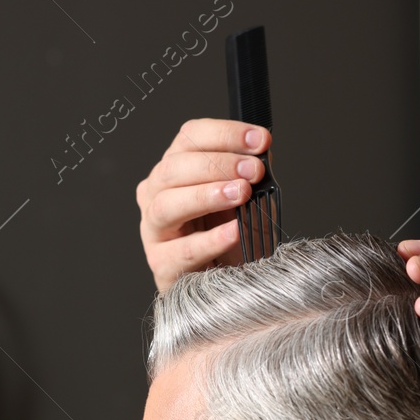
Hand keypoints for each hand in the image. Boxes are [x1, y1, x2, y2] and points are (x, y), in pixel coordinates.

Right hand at [136, 119, 270, 292]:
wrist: (219, 285)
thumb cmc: (227, 237)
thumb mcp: (242, 198)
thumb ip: (249, 174)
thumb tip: (264, 153)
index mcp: (175, 169)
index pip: (190, 137)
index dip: (225, 134)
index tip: (260, 140)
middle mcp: (156, 194)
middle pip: (175, 167)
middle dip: (218, 164)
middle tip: (253, 171)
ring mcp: (154, 229)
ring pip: (168, 204)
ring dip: (207, 195)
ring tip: (241, 194)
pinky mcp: (162, 264)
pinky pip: (183, 250)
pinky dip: (211, 239)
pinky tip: (234, 231)